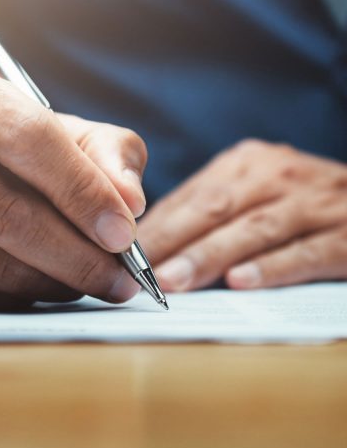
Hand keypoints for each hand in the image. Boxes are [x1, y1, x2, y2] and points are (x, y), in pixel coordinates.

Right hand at [0, 63, 147, 308]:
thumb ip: (109, 156)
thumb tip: (131, 203)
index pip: (31, 140)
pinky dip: (25, 296)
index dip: (84, 192)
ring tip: (93, 282)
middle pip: (9, 214)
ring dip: (57, 282)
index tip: (124, 235)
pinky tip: (49, 284)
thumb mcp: (66, 134)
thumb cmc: (11, 151)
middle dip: (79, 257)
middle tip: (121, 280)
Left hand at [138, 140, 346, 290]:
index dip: (156, 227)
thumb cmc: (293, 203)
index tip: (123, 253)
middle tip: (137, 270)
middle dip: (173, 241)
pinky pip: (303, 252)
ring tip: (172, 281)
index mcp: (246, 164)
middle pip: (215, 208)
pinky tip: (239, 283)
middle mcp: (276, 175)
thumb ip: (206, 213)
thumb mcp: (250, 193)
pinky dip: (269, 268)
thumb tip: (150, 243)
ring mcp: (312, 202)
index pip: (192, 196)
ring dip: (208, 256)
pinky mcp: (345, 234)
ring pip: (252, 230)